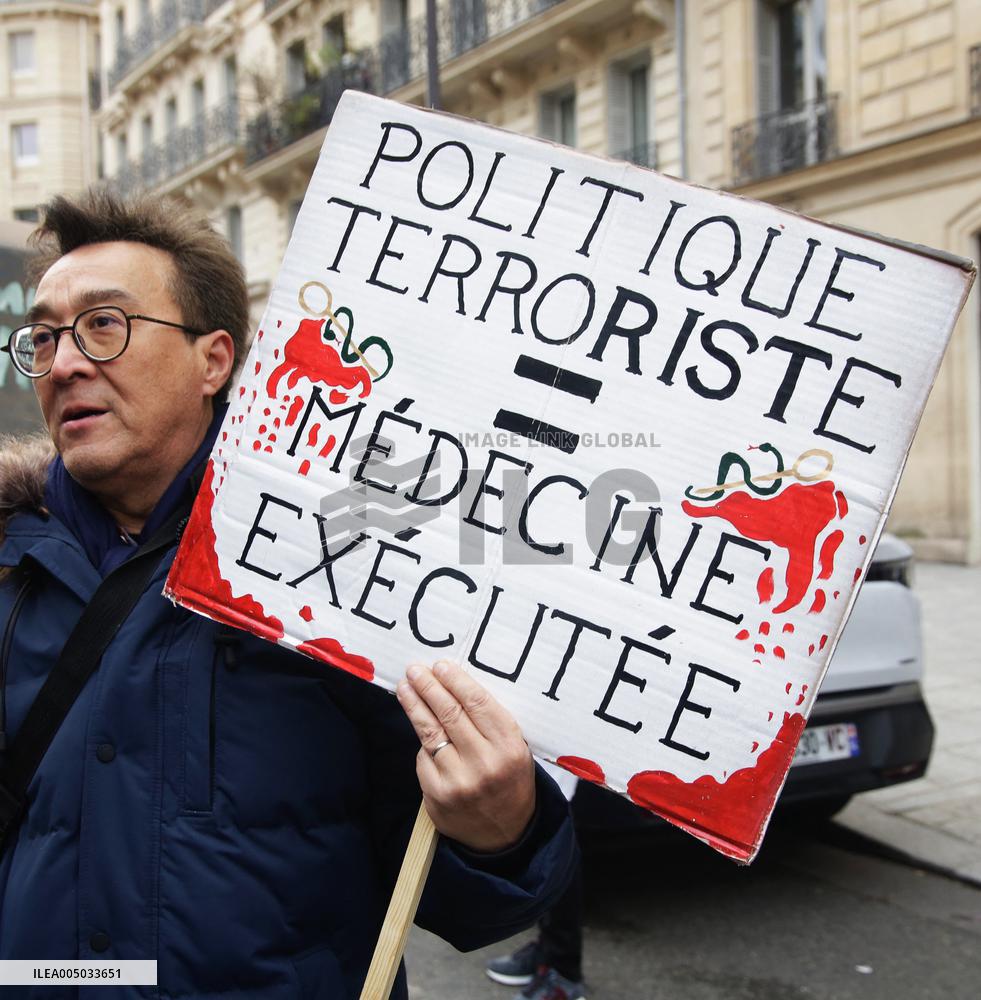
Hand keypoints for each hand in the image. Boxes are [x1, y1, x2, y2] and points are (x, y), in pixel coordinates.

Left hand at [396, 660, 535, 852]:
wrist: (507, 834)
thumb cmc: (510, 780)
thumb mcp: (515, 749)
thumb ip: (491, 722)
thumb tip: (454, 685)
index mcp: (510, 747)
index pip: (478, 703)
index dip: (455, 681)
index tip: (441, 665)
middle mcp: (485, 763)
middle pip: (450, 713)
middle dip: (429, 686)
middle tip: (415, 669)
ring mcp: (459, 781)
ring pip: (430, 732)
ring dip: (414, 705)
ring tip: (405, 686)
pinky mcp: (437, 795)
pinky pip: (424, 758)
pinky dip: (423, 742)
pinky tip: (422, 728)